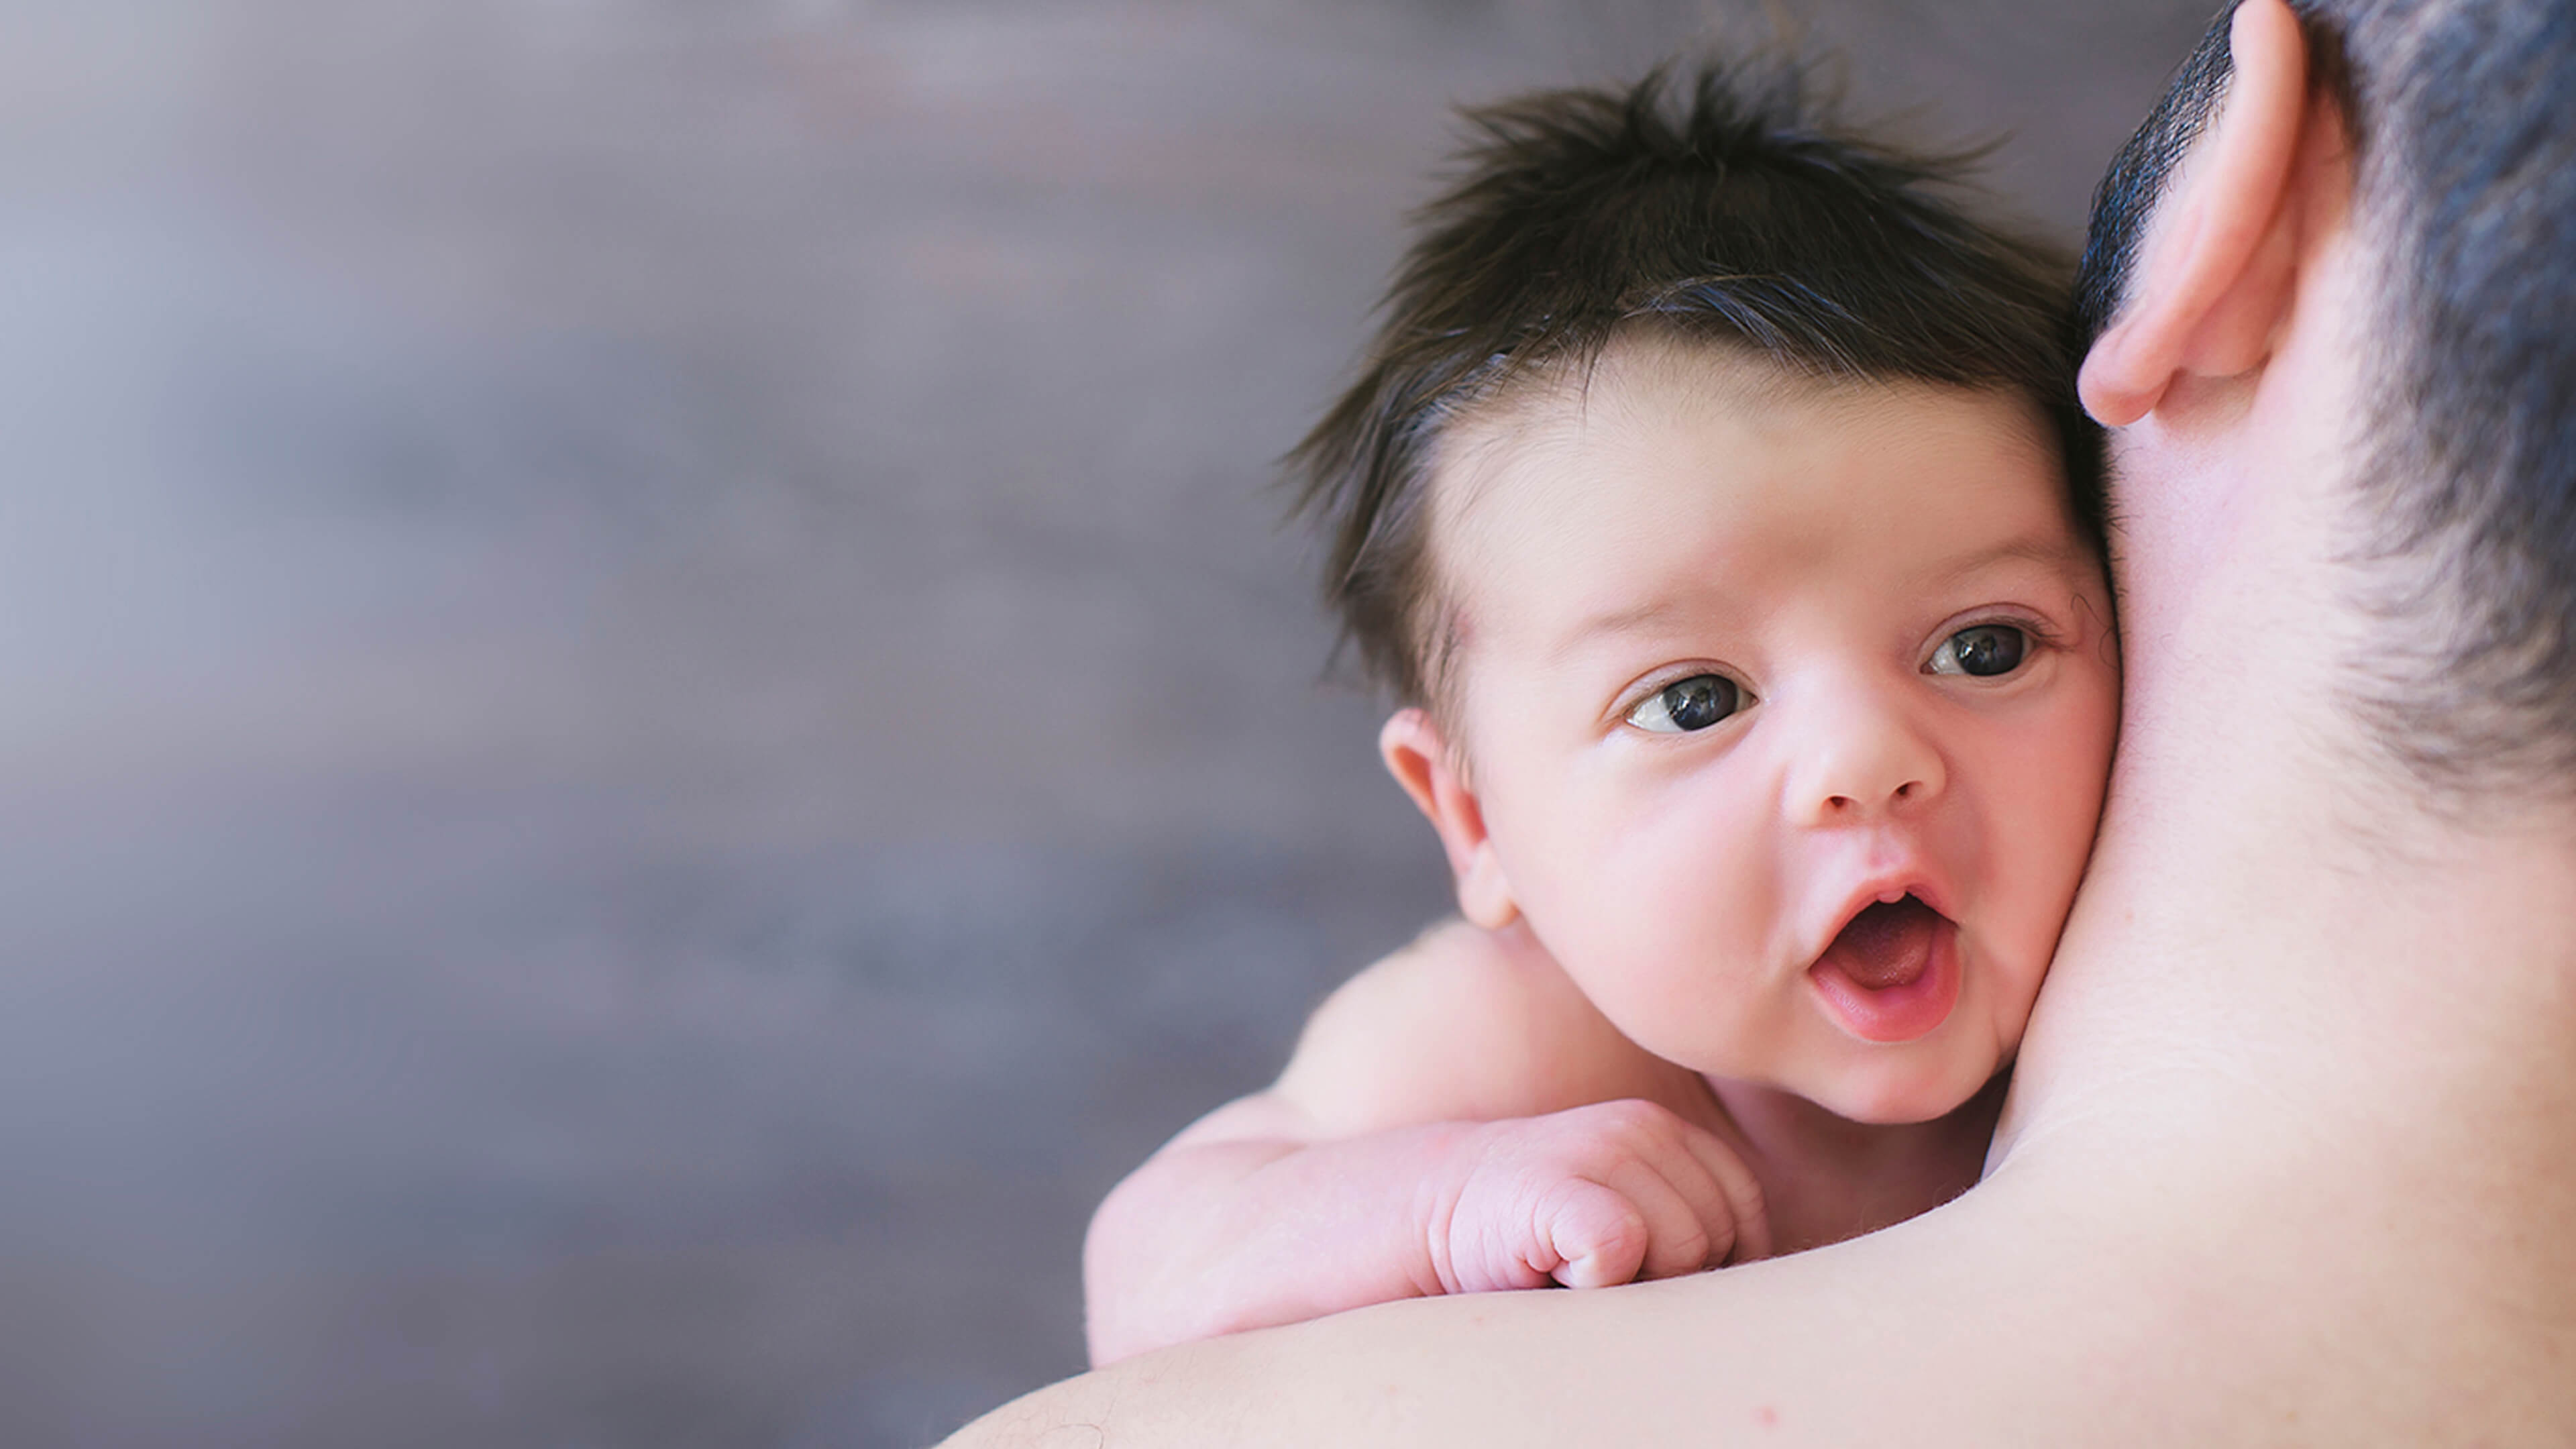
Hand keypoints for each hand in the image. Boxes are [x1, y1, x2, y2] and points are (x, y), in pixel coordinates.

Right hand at [1429, 1099, 1769, 1292]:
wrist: (1430, 1212)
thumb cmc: (1538, 1234)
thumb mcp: (1629, 1209)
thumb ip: (1689, 1222)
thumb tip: (1769, 1291)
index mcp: (1667, 1131)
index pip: (1746, 1207)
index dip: (1719, 1259)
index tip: (1656, 1274)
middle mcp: (1640, 1127)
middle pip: (1718, 1233)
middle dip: (1675, 1275)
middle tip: (1603, 1269)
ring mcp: (1599, 1150)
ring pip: (1682, 1246)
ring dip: (1633, 1282)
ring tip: (1577, 1267)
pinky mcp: (1558, 1186)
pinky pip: (1623, 1247)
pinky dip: (1597, 1280)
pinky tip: (1558, 1272)